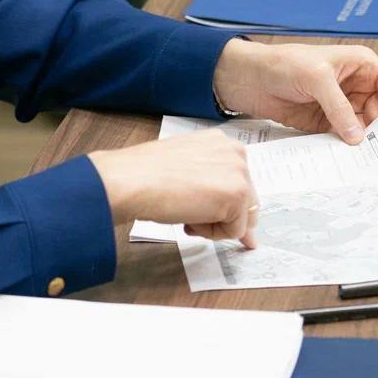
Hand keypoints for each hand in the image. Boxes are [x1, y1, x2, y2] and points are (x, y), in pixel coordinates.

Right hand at [88, 130, 258, 247]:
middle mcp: (236, 152)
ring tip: (185, 216)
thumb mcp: (185, 168)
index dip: (224, 205)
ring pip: (240, 218)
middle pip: (246, 201)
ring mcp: (240, 172)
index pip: (238, 182)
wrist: (132, 180)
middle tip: (191, 219)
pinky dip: (212, 234)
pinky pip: (235, 231)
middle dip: (220, 217)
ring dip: (214, 225)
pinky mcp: (238, 195)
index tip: (210, 215)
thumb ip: (208, 182)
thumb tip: (224, 207)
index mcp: (221, 142)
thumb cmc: (146, 174)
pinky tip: (189, 220)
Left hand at [211, 40, 377, 143]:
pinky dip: (345, 148)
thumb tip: (357, 137)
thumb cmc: (282, 63)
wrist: (247, 77)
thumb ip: (338, 108)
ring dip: (363, 143)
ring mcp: (340, 106)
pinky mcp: (324, 122)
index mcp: (362, 66)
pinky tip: (345, 159)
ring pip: (364, 129)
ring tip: (363, 160)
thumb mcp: (316, 79)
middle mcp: (356, 86)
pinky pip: (343, 137)